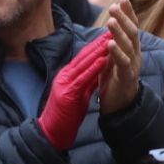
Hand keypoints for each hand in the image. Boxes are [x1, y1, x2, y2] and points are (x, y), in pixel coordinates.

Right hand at [37, 32, 111, 150]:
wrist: (51, 133)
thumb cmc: (64, 117)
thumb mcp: (77, 96)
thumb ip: (86, 83)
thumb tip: (97, 73)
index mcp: (66, 76)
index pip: (83, 57)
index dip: (96, 45)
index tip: (108, 35)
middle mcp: (64, 76)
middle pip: (83, 56)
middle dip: (98, 43)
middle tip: (112, 30)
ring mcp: (65, 84)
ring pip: (84, 63)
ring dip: (98, 50)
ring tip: (111, 39)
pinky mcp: (68, 94)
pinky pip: (84, 78)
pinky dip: (94, 67)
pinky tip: (103, 59)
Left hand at [98, 0, 142, 115]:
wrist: (120, 106)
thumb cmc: (115, 79)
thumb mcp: (113, 57)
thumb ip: (113, 42)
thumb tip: (110, 24)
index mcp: (132, 48)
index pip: (132, 27)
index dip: (129, 13)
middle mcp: (135, 54)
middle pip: (132, 32)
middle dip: (124, 18)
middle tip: (114, 6)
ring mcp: (133, 66)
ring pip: (128, 46)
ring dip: (119, 32)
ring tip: (111, 20)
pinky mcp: (126, 77)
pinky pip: (123, 63)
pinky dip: (116, 52)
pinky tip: (109, 43)